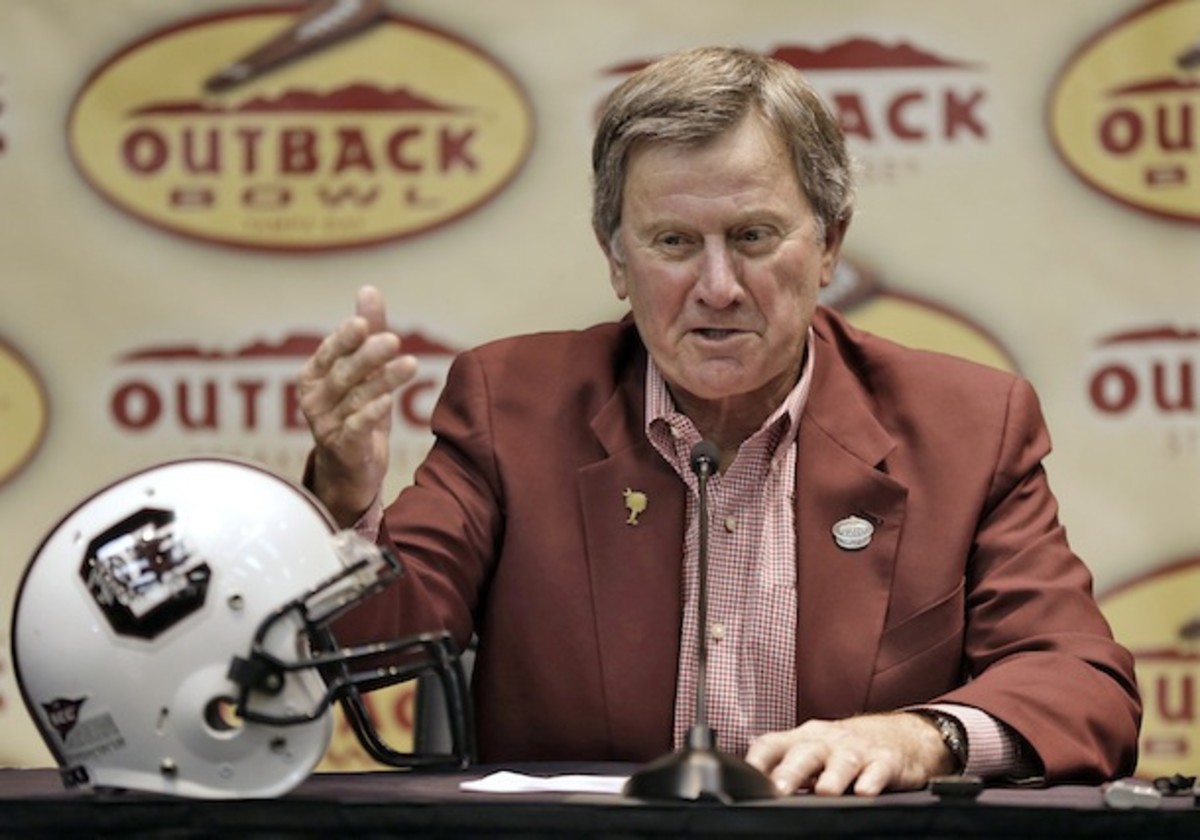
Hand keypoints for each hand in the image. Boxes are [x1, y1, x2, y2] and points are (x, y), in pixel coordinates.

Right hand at [298, 286, 416, 525]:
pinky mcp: (344, 449)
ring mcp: (327, 426)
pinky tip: (389, 401)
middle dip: (368, 356)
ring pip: (355, 399)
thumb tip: (369, 289)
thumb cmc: (355, 412)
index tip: (364, 323)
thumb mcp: (363, 371)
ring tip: (410, 364)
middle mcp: (315, 400)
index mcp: (314, 376)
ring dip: (382, 381)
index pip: (330, 352)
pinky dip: (371, 415)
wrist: (351, 469)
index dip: (346, 338)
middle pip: (343, 374)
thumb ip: (367, 332)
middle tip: (393, 339)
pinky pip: (356, 429)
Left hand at [744, 712, 954, 795]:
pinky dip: (872, 781)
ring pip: (842, 761)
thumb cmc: (846, 747)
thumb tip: (753, 788)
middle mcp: (827, 742)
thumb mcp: (813, 751)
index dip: (757, 760)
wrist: (900, 734)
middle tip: (777, 789)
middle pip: (805, 753)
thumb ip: (786, 767)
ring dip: (832, 776)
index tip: (743, 778)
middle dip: (791, 771)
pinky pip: (878, 770)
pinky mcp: (886, 761)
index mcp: (804, 739)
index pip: (772, 744)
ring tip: (823, 792)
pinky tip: (865, 791)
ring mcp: (857, 750)